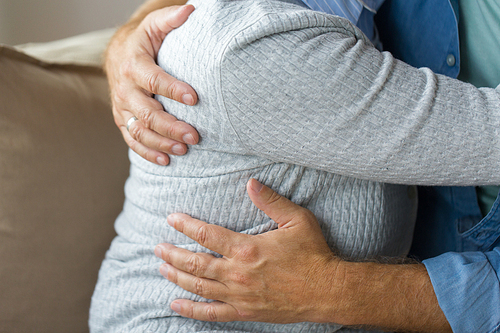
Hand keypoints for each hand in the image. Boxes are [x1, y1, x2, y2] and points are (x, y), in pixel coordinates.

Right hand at [105, 4, 198, 165]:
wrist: (118, 56)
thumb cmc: (143, 42)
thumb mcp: (154, 27)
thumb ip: (171, 20)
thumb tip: (191, 10)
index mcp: (134, 66)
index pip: (154, 80)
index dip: (173, 89)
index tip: (195, 98)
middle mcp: (126, 90)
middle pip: (148, 113)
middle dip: (171, 127)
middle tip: (195, 136)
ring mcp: (123, 108)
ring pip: (140, 131)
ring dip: (162, 143)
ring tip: (184, 150)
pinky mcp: (123, 120)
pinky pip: (132, 141)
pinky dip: (148, 152)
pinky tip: (166, 160)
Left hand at [154, 179, 341, 323]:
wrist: (326, 290)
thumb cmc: (313, 253)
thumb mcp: (297, 219)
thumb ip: (271, 201)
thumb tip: (251, 183)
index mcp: (247, 248)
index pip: (207, 235)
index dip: (186, 225)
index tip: (172, 219)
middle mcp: (237, 273)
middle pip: (195, 262)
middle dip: (173, 253)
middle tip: (158, 247)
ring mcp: (238, 295)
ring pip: (198, 286)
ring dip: (177, 276)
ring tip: (162, 267)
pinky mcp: (244, 311)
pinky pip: (211, 313)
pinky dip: (191, 310)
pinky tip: (175, 304)